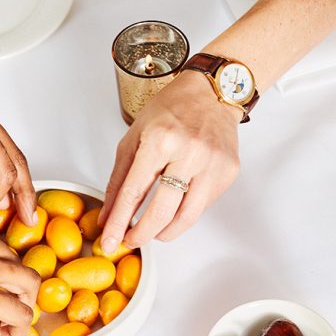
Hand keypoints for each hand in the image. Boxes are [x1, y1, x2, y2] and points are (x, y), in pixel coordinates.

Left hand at [99, 70, 240, 251]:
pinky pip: (202, 206)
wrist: (212, 94)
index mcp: (160, 140)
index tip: (110, 240)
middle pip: (161, 211)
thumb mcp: (134, 138)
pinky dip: (184, 215)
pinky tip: (174, 210)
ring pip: (186, 218)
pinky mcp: (227, 173)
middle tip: (131, 241)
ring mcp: (212, 164)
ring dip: (164, 232)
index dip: (118, 222)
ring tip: (152, 232)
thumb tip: (108, 215)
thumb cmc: (171, 111)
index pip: (133, 192)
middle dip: (141, 235)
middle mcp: (189, 152)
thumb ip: (119, 179)